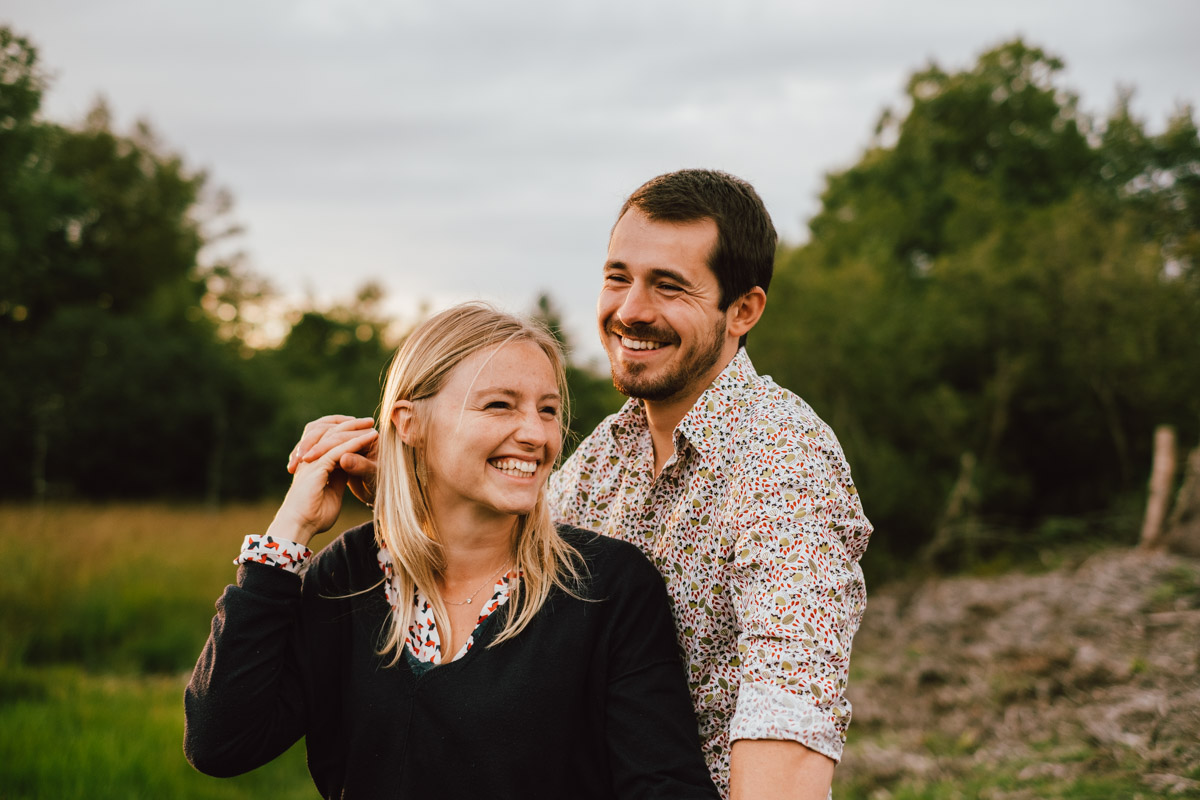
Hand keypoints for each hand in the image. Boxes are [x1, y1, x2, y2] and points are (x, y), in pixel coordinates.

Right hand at [268, 427, 378, 546]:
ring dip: (354, 430)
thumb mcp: (334, 492)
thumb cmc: (315, 515)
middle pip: (328, 431)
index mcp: (313, 462)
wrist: (300, 528)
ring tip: (370, 425)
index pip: (327, 437)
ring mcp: (312, 461)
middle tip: (368, 420)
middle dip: (349, 424)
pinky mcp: (316, 468)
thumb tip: (347, 464)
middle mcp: (310, 458)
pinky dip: (356, 442)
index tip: (363, 427)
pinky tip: (369, 437)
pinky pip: (339, 450)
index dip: (343, 429)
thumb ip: (340, 478)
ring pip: (333, 437)